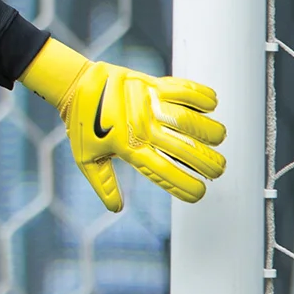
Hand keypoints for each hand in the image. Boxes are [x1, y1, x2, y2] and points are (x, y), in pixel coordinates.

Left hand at [19, 38, 227, 212]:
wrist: (75, 85)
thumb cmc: (82, 124)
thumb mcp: (86, 159)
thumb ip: (104, 184)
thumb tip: (116, 209)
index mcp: (128, 149)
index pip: (164, 172)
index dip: (185, 185)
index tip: (200, 193)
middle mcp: (142, 128)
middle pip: (184, 149)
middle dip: (208, 162)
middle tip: (218, 169)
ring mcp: (149, 105)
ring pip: (189, 120)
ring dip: (210, 131)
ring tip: (219, 138)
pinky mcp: (152, 84)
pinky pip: (184, 90)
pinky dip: (202, 96)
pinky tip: (212, 106)